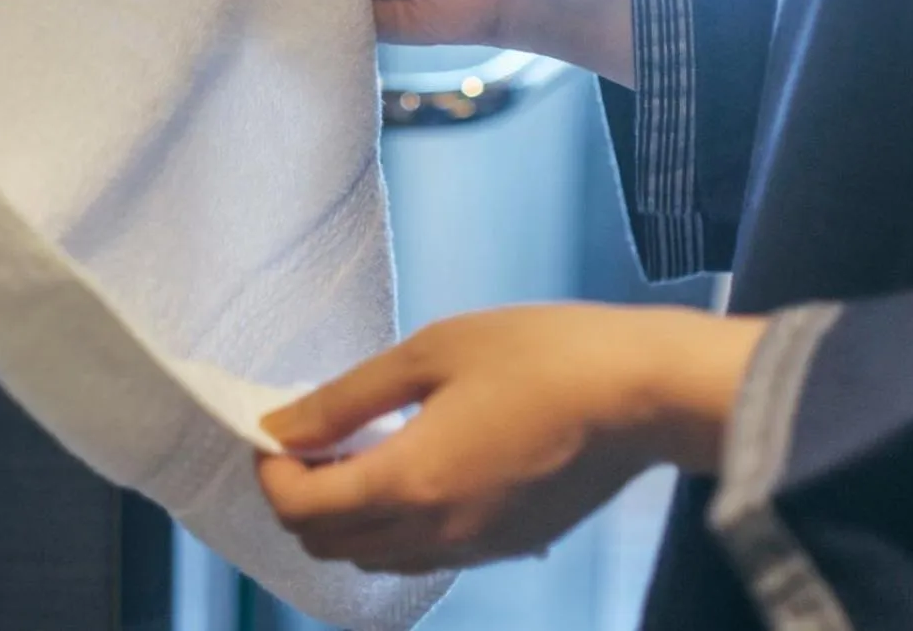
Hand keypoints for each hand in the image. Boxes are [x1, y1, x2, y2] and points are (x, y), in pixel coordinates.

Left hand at [257, 304, 767, 573]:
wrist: (642, 394)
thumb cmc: (537, 354)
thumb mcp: (432, 354)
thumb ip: (347, 398)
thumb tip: (280, 427)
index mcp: (408, 484)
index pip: (300, 509)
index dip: (271, 472)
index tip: (275, 429)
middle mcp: (432, 535)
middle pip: (328, 545)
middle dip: (301, 497)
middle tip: (315, 439)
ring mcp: (472, 550)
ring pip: (372, 559)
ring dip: (345, 516)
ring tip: (360, 453)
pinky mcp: (505, 548)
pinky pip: (419, 556)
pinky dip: (392, 526)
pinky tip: (416, 469)